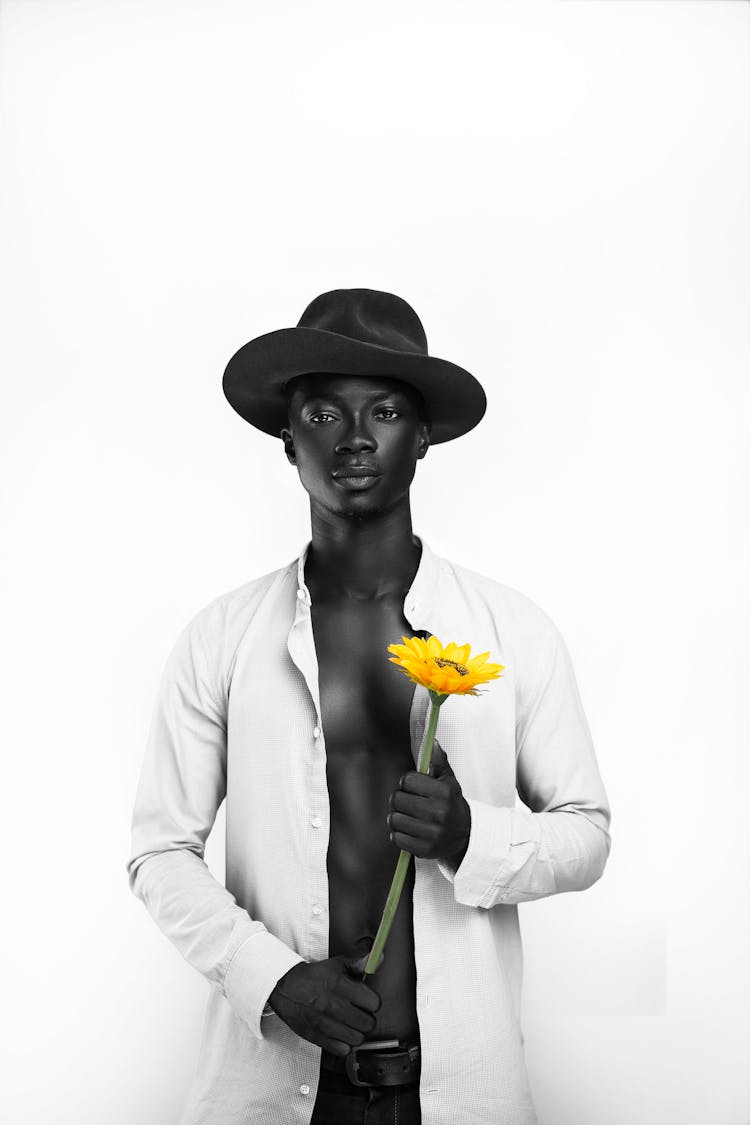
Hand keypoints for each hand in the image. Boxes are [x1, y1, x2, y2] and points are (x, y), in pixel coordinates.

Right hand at [267, 939, 382, 1055]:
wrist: (285, 987)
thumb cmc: (313, 977)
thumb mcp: (336, 965)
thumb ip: (359, 964)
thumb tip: (378, 958)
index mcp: (339, 985)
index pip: (373, 1003)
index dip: (373, 1002)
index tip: (368, 1001)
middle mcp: (332, 1005)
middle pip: (367, 1023)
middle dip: (367, 1019)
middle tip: (361, 1014)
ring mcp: (324, 1023)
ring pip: (357, 1039)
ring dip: (357, 1033)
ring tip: (351, 1025)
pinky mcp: (316, 1036)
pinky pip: (342, 1050)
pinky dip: (344, 1044)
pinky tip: (341, 1034)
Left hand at [387, 738, 470, 863]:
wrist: (466, 835)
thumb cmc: (452, 804)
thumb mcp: (449, 781)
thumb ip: (438, 761)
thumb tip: (431, 741)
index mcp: (444, 792)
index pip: (407, 780)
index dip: (407, 782)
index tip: (413, 787)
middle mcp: (438, 813)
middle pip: (397, 799)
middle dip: (399, 799)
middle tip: (408, 802)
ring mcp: (431, 833)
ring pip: (394, 819)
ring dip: (397, 817)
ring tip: (407, 816)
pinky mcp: (424, 850)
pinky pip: (396, 838)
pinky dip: (399, 834)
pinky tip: (409, 830)